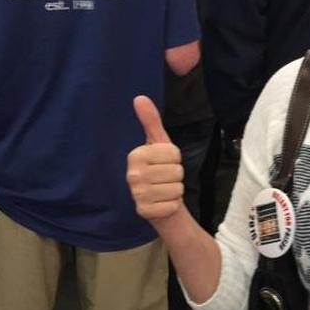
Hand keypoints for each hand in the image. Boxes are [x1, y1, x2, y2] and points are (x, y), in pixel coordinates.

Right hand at [126, 96, 184, 221]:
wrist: (159, 204)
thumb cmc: (160, 171)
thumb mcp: (158, 144)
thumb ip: (151, 122)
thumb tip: (140, 97)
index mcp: (135, 155)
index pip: (173, 153)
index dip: (175, 159)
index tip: (165, 164)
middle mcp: (132, 175)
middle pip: (176, 171)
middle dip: (177, 176)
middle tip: (165, 180)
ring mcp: (137, 194)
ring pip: (176, 188)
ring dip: (175, 191)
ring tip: (164, 191)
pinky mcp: (144, 212)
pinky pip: (172, 205)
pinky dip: (172, 205)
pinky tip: (163, 204)